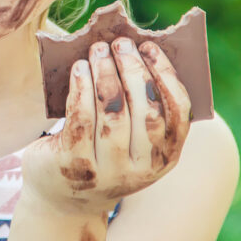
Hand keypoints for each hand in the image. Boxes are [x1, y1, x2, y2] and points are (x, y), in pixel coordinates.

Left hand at [22, 36, 190, 214]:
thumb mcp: (131, 139)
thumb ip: (141, 105)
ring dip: (106, 74)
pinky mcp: (75, 167)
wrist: (63, 197)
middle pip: (145, 111)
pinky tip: (79, 68)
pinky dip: (82, 88)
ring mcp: (107, 171)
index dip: (166, 76)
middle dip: (133, 70)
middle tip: (121, 42)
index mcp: (165, 159)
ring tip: (98, 49)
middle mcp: (141, 170)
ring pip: (113, 114)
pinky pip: (82, 119)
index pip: (177, 114)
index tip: (151, 47)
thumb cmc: (102, 152)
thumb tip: (139, 50)